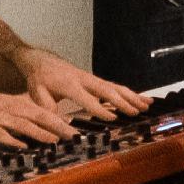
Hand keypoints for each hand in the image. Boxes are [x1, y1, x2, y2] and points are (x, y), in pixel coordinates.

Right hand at [0, 85, 78, 146]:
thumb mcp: (6, 106)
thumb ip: (26, 114)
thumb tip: (49, 123)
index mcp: (17, 104)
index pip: (44, 111)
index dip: (61, 119)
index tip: (78, 127)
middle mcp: (10, 109)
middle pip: (38, 117)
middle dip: (58, 127)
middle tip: (74, 136)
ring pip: (22, 125)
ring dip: (39, 134)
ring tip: (54, 141)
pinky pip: (0, 134)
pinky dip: (11, 140)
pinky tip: (21, 147)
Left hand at [17, 48, 149, 122]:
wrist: (41, 60)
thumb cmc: (39, 79)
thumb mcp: (37, 94)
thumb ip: (48, 108)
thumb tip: (59, 123)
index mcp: (70, 85)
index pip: (88, 99)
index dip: (100, 109)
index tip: (112, 117)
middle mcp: (84, 79)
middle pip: (107, 91)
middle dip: (123, 102)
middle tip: (136, 112)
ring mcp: (92, 79)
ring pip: (115, 87)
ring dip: (131, 96)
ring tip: (147, 104)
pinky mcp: (95, 80)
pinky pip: (114, 86)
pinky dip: (129, 92)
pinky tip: (141, 98)